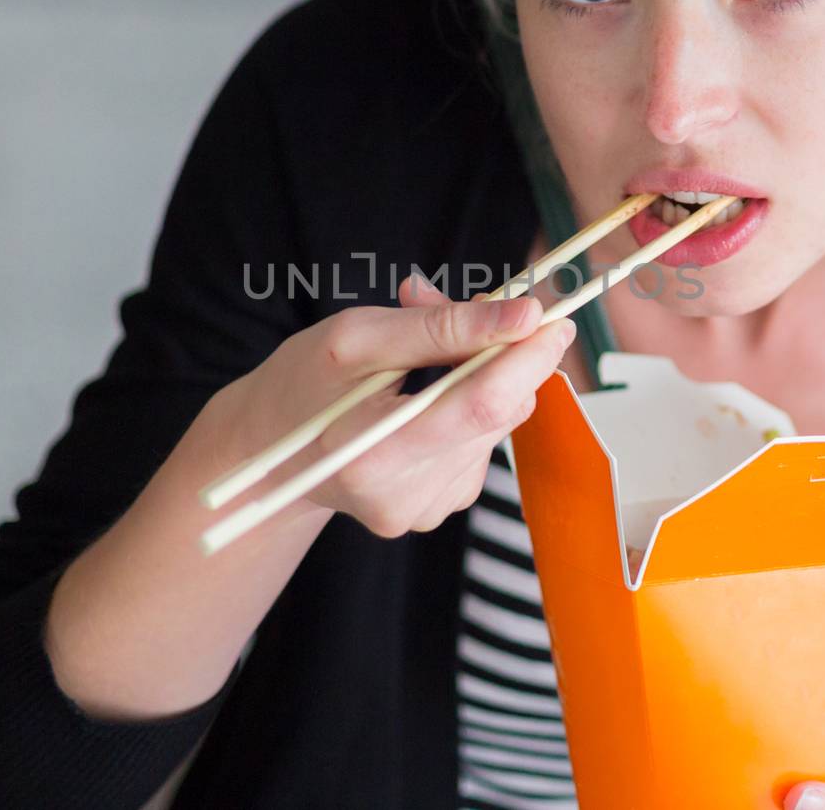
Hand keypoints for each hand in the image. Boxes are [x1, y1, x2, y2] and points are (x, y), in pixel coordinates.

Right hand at [201, 272, 574, 536]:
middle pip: (497, 415)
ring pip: (496, 427)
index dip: (527, 357)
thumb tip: (524, 313)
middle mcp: (404, 497)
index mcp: (373, 453)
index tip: (552, 315)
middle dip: (501, 355)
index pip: (480, 405)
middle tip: (470, 312)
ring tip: (423, 364)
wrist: (272, 451)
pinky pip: (482, 446)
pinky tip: (425, 403)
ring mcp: (424, 511)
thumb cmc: (305, 383)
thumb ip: (441, 326)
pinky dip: (470, 410)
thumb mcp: (357, 337)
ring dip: (482, 380)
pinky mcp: (437, 511)